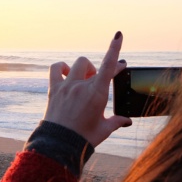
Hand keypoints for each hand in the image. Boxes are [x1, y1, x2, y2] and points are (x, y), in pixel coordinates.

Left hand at [43, 31, 131, 146]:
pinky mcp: (54, 89)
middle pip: (93, 65)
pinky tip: (66, 75)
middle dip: (99, 70)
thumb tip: (127, 121)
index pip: (109, 66)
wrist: (60, 146)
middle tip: (99, 81)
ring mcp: (66, 86)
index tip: (118, 35)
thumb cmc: (84, 138)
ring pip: (77, 64)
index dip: (114, 48)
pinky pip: (56, 68)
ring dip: (83, 68)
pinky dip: (61, 68)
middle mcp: (82, 86)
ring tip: (84, 80)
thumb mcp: (104, 129)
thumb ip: (117, 121)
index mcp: (97, 93)